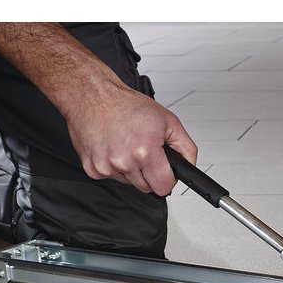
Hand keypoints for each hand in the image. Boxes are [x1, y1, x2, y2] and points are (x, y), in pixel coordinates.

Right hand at [62, 80, 197, 196]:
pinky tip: (113, 147)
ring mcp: (106, 167)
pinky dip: (114, 166)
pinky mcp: (92, 169)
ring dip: (131, 169)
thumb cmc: (126, 104)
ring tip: (127, 145)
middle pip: (147, 187)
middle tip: (144, 151)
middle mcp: (124, 162)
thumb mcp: (168, 120)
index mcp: (144, 152)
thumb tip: (190, 165)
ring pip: (129, 182)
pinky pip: (111, 177)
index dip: (168, 179)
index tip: (165, 171)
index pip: (164, 187)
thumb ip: (186, 147)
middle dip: (149, 173)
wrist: (92, 95)